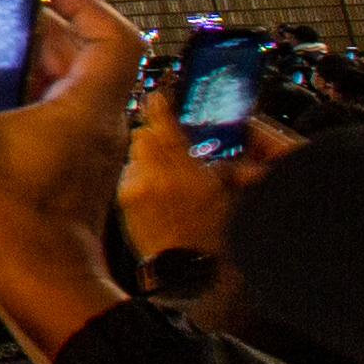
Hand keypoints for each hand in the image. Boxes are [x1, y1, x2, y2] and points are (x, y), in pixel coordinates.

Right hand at [0, 0, 139, 363]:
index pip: (114, 34)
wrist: (41, 288)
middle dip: (35, 30)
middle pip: (81, 55)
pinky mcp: (70, 172)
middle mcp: (98, 124)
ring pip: (66, 88)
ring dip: (26, 66)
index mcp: (88, 106)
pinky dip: (21, 100)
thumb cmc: (12, 220)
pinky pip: (53, 118)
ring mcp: (87, 151)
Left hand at [117, 94, 257, 284]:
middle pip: (143, 134)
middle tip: (167, 141)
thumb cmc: (213, 233)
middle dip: (154, 133)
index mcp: (185, 171)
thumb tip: (238, 150)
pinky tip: (154, 188)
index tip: (159, 96)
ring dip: (146, 154)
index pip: (164, 125)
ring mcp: (137, 187)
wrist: (187, 267)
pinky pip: (128, 172)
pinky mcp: (125, 199)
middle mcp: (156, 175)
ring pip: (134, 152)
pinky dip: (139, 173)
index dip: (160, 106)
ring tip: (163, 171)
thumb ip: (227, 167)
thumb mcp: (227, 194)